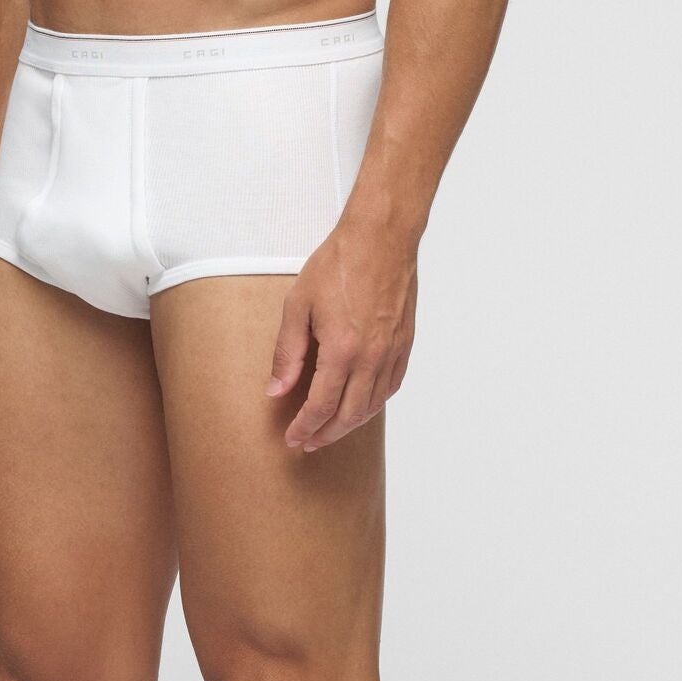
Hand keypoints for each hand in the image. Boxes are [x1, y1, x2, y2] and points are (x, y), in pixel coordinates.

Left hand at [267, 218, 417, 451]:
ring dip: (350, 423)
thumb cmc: (338, 264)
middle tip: (308, 442)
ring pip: (373, 405)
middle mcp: (372, 357)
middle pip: (349, 415)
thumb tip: (276, 389)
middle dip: (326, 434)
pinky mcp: (405, 343)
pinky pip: (391, 386)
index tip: (293, 438)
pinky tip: (361, 405)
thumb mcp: (298, 306)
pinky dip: (374, 403)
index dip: (305, 427)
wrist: (381, 238)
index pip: (322, 406)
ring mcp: (392, 352)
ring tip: (331, 429)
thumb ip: (287, 353)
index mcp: (342, 350)